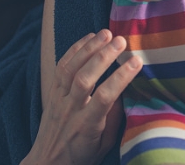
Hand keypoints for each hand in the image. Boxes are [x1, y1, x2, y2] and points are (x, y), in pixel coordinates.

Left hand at [23, 30, 141, 164]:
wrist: (47, 163)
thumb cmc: (82, 155)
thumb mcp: (105, 144)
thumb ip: (114, 119)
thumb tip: (124, 91)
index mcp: (87, 125)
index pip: (105, 97)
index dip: (121, 77)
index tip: (136, 61)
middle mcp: (70, 109)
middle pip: (84, 78)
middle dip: (103, 56)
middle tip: (121, 41)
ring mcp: (59, 99)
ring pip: (70, 68)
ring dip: (89, 47)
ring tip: (106, 33)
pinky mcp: (52, 91)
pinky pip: (60, 66)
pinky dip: (74, 49)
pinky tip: (89, 37)